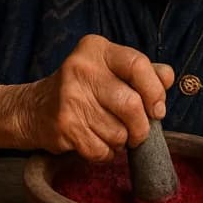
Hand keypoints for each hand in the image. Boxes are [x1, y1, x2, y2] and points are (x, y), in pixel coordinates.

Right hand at [21, 34, 173, 160]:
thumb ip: (143, 72)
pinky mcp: (64, 125)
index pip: (138, 65)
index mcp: (96, 49)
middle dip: (142, 126)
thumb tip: (168, 79)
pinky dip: (106, 153)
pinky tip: (97, 143)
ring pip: (118, 133)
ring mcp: (70, 97)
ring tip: (111, 134)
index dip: (155, 91)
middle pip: (132, 104)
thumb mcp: (109, 70)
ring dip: (122, 141)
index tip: (157, 108)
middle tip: (139, 132)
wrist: (34, 109)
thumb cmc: (83, 89)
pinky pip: (101, 150)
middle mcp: (81, 68)